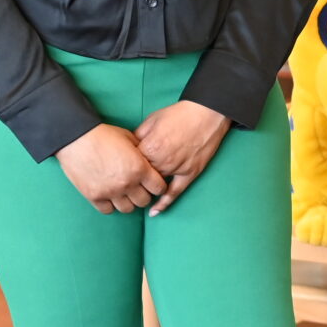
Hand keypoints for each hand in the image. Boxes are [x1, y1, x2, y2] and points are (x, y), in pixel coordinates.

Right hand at [58, 124, 167, 213]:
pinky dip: (110, 205)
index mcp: (139, 168)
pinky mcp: (94, 196)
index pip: (159, 189)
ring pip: (127, 209)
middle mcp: (127, 183)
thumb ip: (142, 153)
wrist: (75, 137)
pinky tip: (109, 195)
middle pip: (144, 201)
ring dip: (127, 202)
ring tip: (123, 193)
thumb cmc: (102, 135)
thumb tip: (149, 161)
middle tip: (137, 188)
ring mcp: (110, 192)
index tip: (152, 183)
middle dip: (143, 194)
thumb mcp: (129, 138)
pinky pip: (108, 210)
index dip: (157, 186)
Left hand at [134, 100, 231, 214]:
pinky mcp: (190, 174)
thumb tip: (128, 149)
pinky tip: (154, 212)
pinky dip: (164, 203)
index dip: (123, 164)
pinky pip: (175, 193)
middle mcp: (161, 161)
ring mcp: (176, 169)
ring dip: (145, 190)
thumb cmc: (179, 114)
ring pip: (155, 186)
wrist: (206, 113)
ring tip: (134, 195)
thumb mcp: (151, 120)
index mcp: (149, 147)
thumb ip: (137, 136)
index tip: (120, 165)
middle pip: (141, 177)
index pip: (129, 164)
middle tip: (125, 181)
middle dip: (132, 179)